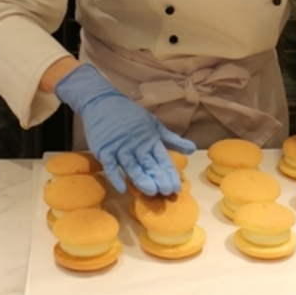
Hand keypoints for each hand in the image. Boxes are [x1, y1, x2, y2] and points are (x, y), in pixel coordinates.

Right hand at [55, 64, 194, 194]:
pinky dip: (115, 176)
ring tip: (151, 192)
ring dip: (141, 179)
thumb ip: (172, 140)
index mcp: (150, 139)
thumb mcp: (154, 125)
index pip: (162, 159)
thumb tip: (193, 150)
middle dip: (158, 179)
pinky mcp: (104, 150)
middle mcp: (136, 145)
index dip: (169, 173)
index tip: (177, 187)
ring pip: (132, 167)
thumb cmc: (130, 115)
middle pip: (148, 165)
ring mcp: (119, 148)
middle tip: (167, 192)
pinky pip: (110, 165)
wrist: (102, 102)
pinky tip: (122, 188)